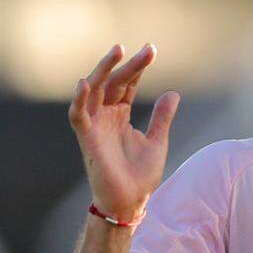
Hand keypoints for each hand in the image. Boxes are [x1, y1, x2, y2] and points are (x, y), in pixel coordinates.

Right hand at [68, 44, 179, 219]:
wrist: (130, 202)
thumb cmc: (139, 175)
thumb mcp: (157, 141)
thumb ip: (162, 117)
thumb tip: (173, 93)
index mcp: (120, 115)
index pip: (128, 84)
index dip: (138, 67)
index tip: (152, 50)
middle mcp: (105, 116)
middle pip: (114, 82)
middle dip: (128, 65)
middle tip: (146, 49)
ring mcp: (95, 126)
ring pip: (94, 91)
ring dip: (103, 70)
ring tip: (117, 52)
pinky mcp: (86, 139)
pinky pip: (78, 115)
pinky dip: (79, 99)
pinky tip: (86, 83)